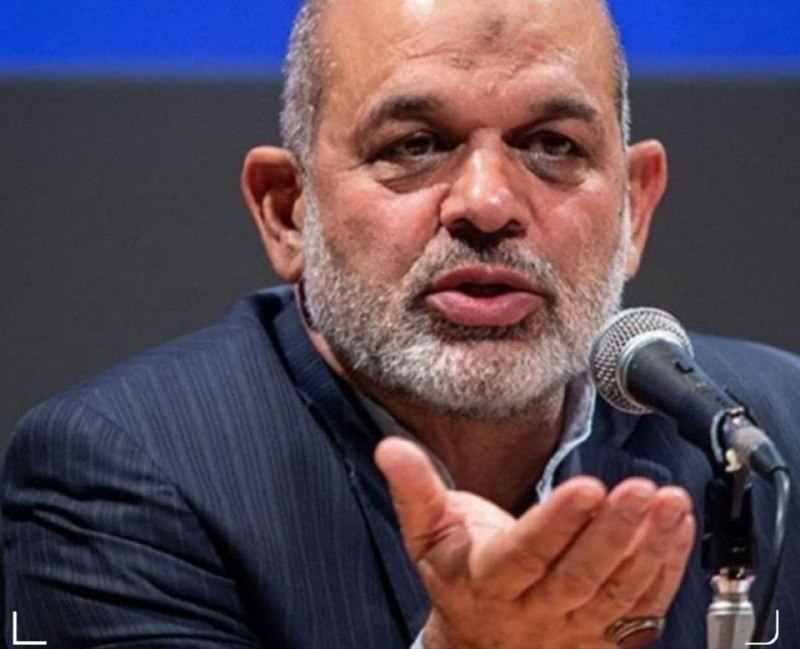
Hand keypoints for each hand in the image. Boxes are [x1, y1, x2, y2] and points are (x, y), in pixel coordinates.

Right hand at [375, 437, 694, 648]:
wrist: (480, 640)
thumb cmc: (458, 574)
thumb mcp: (427, 534)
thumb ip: (414, 489)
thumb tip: (390, 449)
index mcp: (487, 580)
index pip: (525, 554)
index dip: (556, 524)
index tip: (585, 488)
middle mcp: (534, 609)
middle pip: (578, 576)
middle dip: (612, 532)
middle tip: (639, 490)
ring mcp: (574, 626)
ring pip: (616, 593)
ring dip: (648, 548)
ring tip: (668, 503)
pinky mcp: (604, 633)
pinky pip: (641, 605)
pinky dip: (665, 568)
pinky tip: (677, 527)